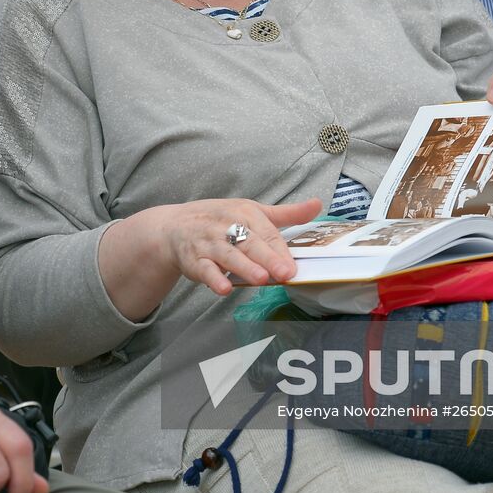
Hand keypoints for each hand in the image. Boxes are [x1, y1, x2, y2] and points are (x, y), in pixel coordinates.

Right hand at [160, 197, 322, 294]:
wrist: (174, 226)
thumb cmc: (219, 219)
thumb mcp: (251, 211)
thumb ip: (286, 214)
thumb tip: (318, 205)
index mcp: (244, 213)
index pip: (266, 233)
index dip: (280, 250)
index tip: (293, 266)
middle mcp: (226, 226)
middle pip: (249, 243)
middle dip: (267, 258)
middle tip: (284, 273)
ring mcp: (209, 244)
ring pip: (228, 256)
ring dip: (244, 267)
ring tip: (260, 279)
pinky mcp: (194, 261)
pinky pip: (204, 270)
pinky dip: (213, 279)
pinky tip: (224, 288)